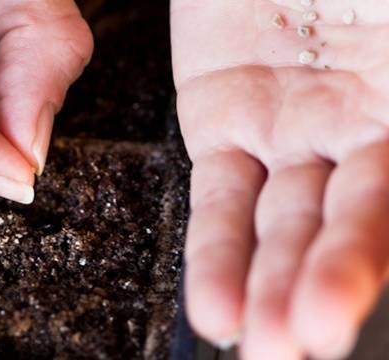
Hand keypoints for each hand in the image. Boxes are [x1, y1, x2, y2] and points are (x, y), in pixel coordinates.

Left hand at [172, 1, 388, 357]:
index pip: (386, 211)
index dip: (365, 265)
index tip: (334, 321)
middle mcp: (353, 133)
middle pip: (335, 229)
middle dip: (314, 290)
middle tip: (290, 347)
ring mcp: (285, 132)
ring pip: (273, 225)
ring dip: (261, 284)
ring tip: (247, 336)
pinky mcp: (220, 122)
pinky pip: (215, 197)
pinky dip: (213, 250)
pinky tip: (213, 303)